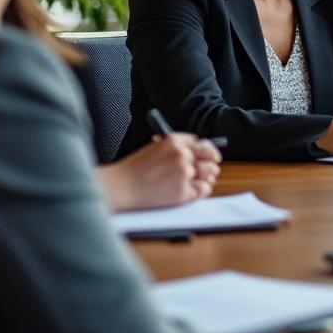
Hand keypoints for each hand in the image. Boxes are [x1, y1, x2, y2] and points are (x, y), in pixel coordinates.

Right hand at [100, 133, 221, 211]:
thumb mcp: (155, 149)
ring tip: (190, 183)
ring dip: (205, 178)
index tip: (213, 157)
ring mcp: (184, 172)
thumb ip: (177, 148)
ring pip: (210, 174)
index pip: (202, 143)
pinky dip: (198, 191)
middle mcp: (181, 154)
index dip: (209, 151)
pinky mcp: (183, 190)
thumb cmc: (133, 170)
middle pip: (211, 158)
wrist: (119, 187)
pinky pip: (203, 190)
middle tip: (208, 172)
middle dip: (210, 165)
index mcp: (174, 141)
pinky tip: (185, 191)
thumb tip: (201, 152)